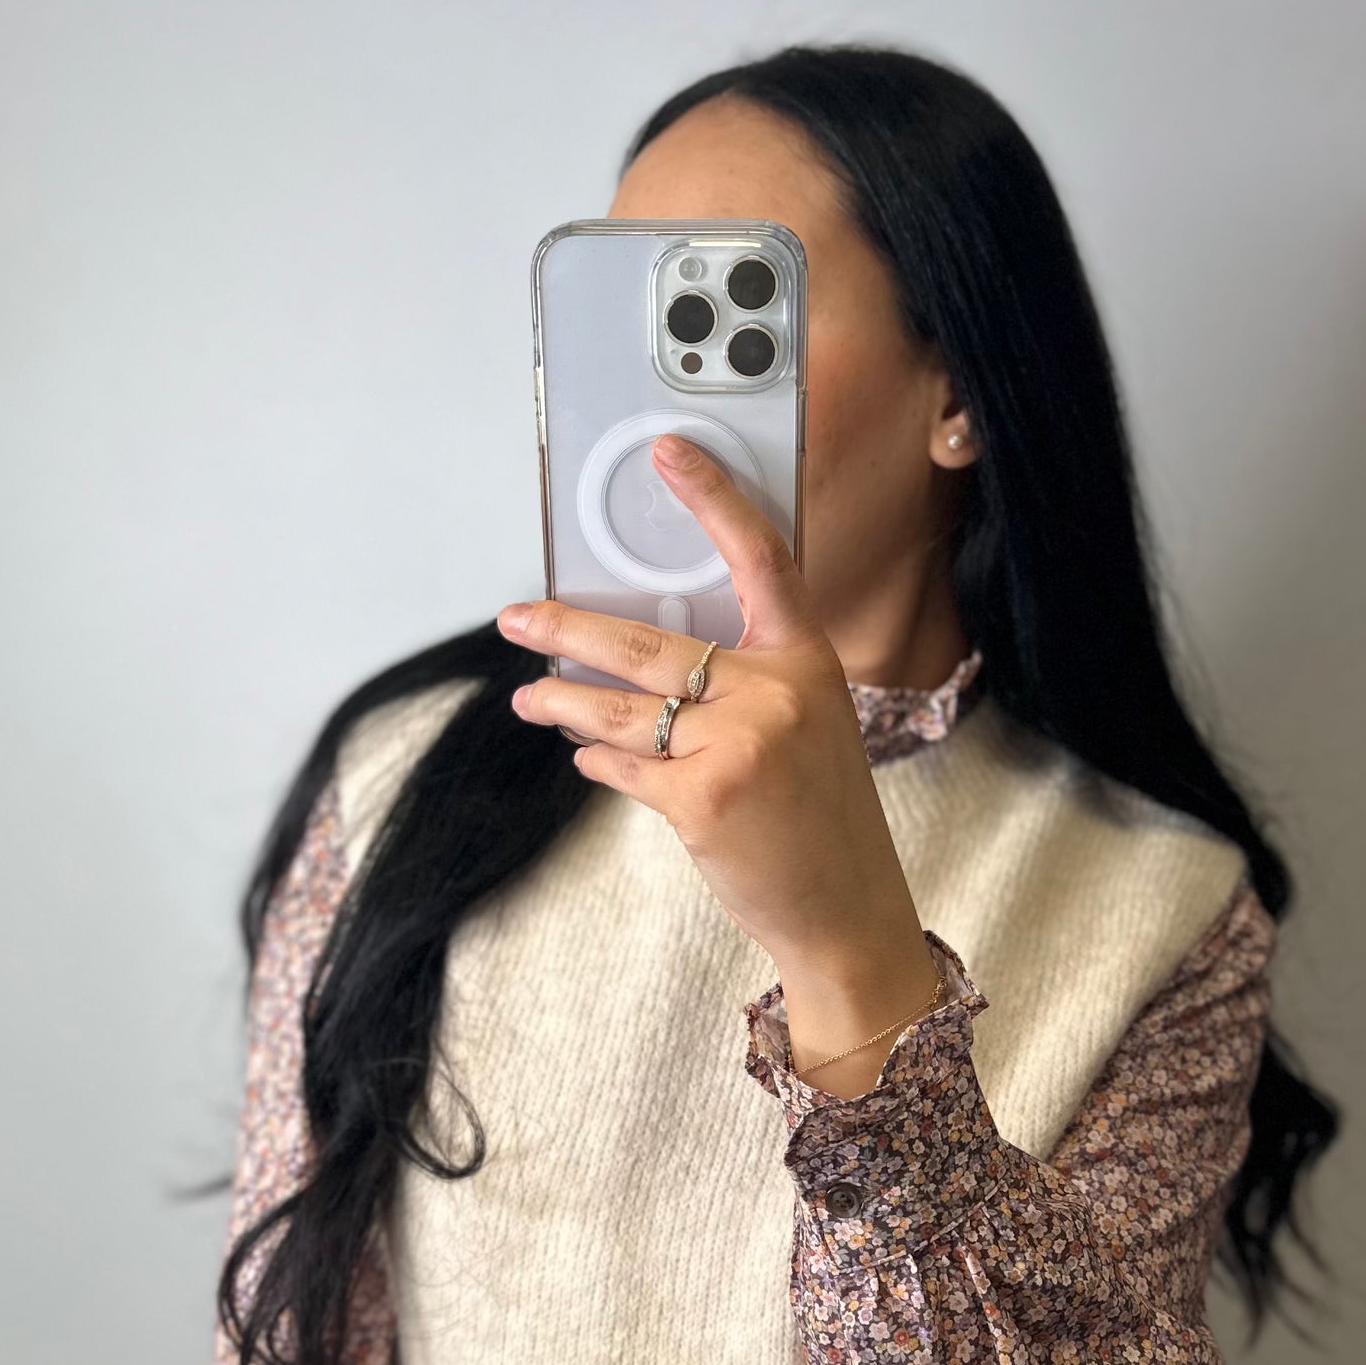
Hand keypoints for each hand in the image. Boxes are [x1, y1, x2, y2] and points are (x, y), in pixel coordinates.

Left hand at [499, 434, 938, 1081]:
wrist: (846, 909)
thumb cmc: (823, 821)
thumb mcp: (808, 729)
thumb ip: (748, 685)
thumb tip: (652, 663)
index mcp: (807, 661)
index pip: (762, 558)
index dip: (715, 500)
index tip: (668, 455)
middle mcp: (775, 691)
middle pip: (649, 642)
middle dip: (568, 629)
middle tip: (518, 618)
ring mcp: (739, 743)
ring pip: (621, 708)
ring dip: (563, 702)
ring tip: (531, 699)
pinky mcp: (702, 797)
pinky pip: (625, 766)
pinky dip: (601, 763)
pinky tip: (591, 758)